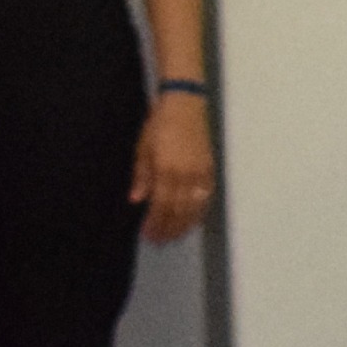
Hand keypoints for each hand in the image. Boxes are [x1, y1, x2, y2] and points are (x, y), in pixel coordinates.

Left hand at [129, 92, 215, 241]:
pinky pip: (206, 197)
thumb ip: (142, 176)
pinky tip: (193, 220)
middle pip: (179, 210)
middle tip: (161, 242)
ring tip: (175, 237)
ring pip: (194, 207)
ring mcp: (201, 173)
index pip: (161, 206)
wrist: (185, 104)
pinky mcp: (210, 169)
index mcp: (167, 170)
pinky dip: (199, 211)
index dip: (155, 223)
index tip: (148, 235)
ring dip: (184, 224)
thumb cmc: (159, 125)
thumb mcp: (143, 148)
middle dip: (169, 228)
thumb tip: (137, 200)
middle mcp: (186, 175)